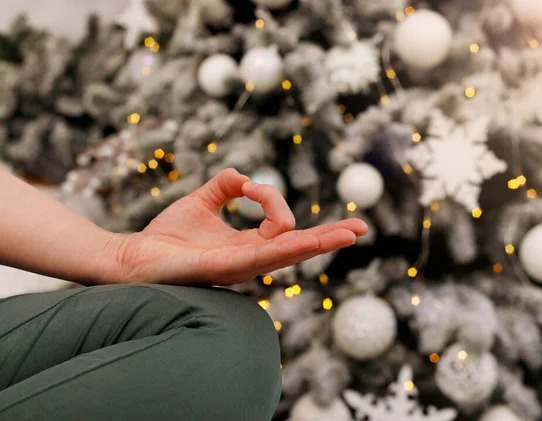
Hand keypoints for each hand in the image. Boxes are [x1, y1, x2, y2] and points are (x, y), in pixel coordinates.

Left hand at [110, 168, 367, 285]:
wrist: (132, 256)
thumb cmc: (166, 235)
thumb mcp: (201, 200)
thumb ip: (225, 185)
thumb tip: (246, 176)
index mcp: (247, 246)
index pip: (282, 228)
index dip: (277, 202)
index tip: (248, 186)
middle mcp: (249, 260)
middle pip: (298, 248)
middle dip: (329, 237)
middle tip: (360, 228)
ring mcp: (239, 267)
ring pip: (287, 254)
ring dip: (319, 243)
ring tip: (348, 235)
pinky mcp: (223, 269)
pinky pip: (260, 257)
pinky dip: (286, 249)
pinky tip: (306, 242)